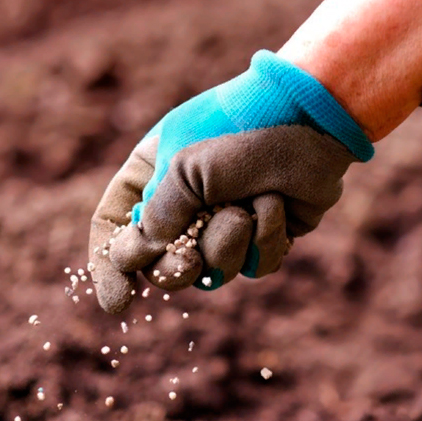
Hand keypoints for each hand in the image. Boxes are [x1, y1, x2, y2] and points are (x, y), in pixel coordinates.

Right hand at [88, 50, 372, 313]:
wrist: (310, 118)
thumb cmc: (239, 130)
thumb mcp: (184, 168)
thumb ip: (157, 217)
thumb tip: (140, 259)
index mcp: (152, 175)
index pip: (114, 226)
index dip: (111, 267)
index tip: (119, 302)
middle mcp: (186, 202)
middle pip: (161, 264)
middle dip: (176, 269)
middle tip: (188, 263)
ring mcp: (226, 221)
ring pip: (212, 271)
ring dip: (228, 244)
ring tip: (246, 207)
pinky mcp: (265, 235)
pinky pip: (255, 267)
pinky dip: (266, 239)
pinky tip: (276, 204)